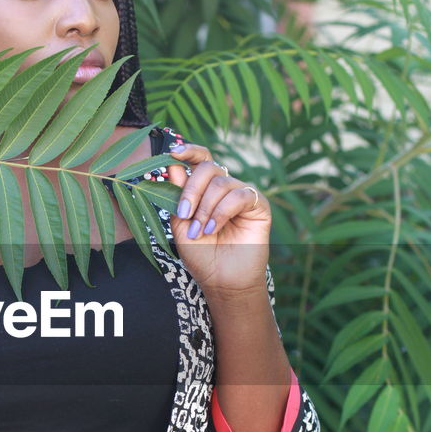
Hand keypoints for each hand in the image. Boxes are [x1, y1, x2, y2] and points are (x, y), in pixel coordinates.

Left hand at [164, 142, 270, 294]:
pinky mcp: (258, 205)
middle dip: (191, 190)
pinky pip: (239, 195)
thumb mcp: (181, 224)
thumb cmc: (200, 255)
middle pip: (207, 167)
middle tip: (184, 215)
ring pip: (221, 182)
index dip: (189, 151)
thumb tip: (172, 163)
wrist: (221, 280)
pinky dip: (221, 212)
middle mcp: (224, 188)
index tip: (173, 152)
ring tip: (200, 232)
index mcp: (205, 189)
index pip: (200, 159)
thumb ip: (177, 196)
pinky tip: (214, 229)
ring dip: (205, 208)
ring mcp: (242, 195)